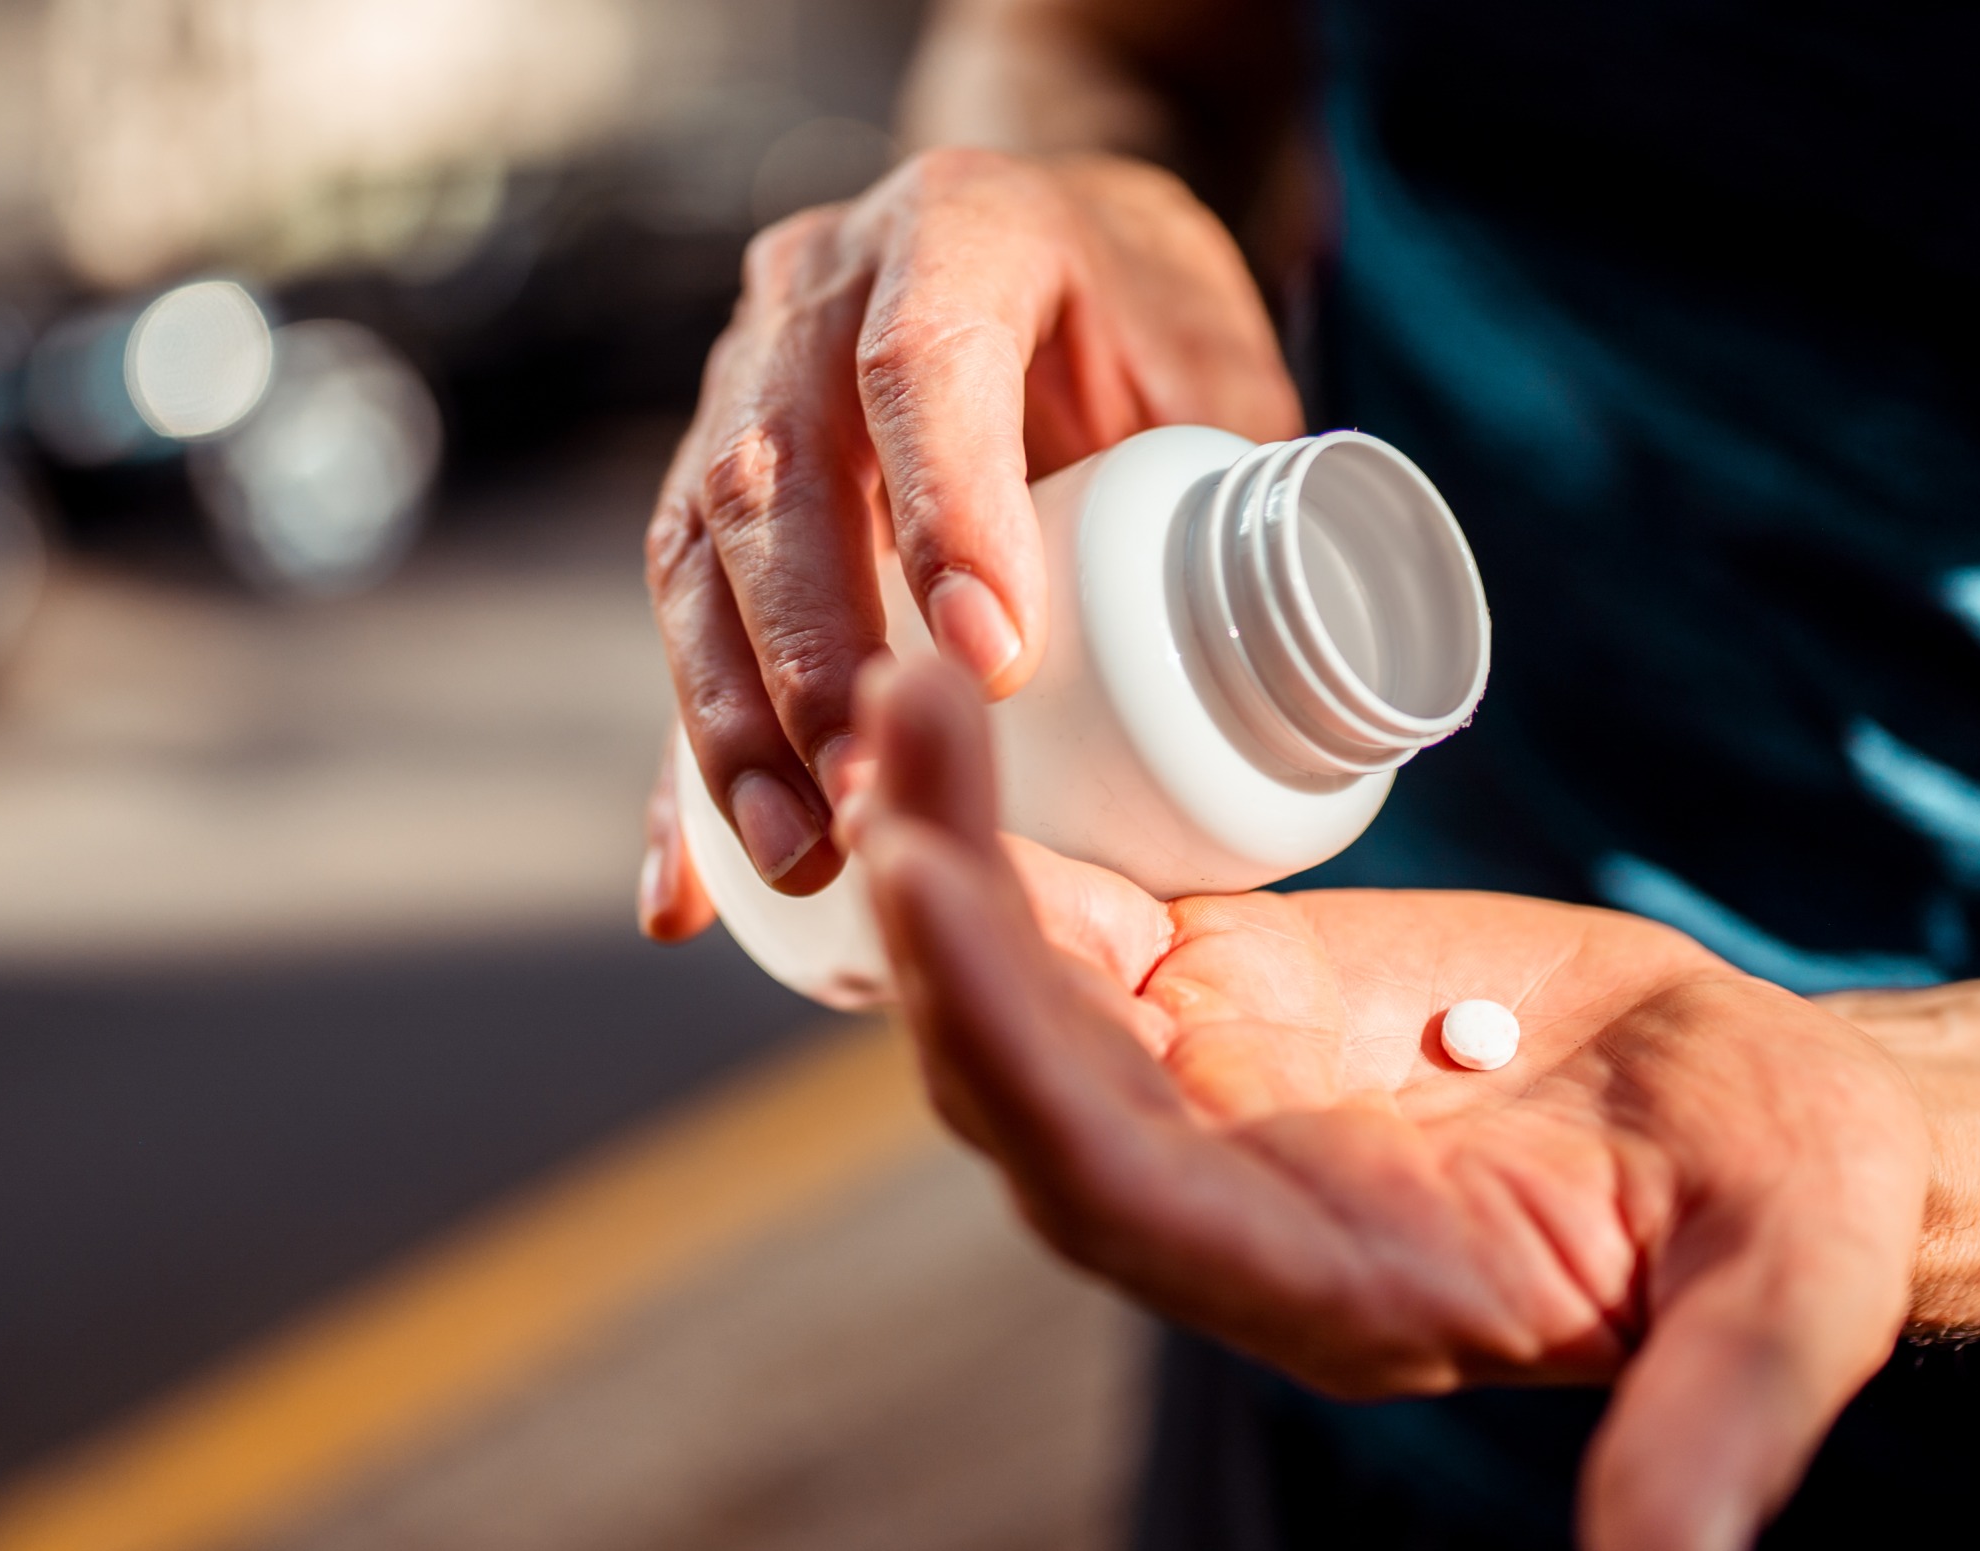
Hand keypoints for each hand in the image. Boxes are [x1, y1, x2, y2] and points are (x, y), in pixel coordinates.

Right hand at [639, 148, 1300, 939]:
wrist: (1057, 253)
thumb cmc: (1147, 323)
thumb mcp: (1217, 365)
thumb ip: (1244, 489)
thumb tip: (1299, 674)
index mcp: (957, 230)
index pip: (921, 361)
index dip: (945, 509)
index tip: (994, 664)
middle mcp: (814, 295)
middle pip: (771, 473)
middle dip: (809, 653)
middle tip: (872, 792)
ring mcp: (739, 387)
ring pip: (693, 556)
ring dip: (732, 722)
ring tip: (800, 855)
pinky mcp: (707, 494)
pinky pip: (680, 634)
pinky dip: (683, 770)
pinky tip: (688, 891)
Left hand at [846, 657, 1929, 1550]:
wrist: (1753, 1114)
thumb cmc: (1780, 1211)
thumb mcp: (1781, 1302)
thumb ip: (1717, 1431)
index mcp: (1328, 1293)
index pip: (1122, 1195)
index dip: (1021, 1059)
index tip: (939, 900)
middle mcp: (1224, 1208)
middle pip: (1024, 1086)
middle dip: (945, 931)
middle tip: (894, 736)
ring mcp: (1205, 1098)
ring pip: (1021, 996)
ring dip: (950, 857)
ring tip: (908, 688)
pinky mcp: (1216, 999)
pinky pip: (1074, 924)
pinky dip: (1008, 833)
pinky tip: (952, 714)